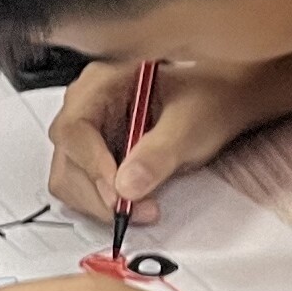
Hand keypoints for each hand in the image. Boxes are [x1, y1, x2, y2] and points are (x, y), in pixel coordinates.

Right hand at [46, 56, 280, 222]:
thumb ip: (159, 153)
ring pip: (70, 176)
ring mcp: (91, 129)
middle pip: (67, 157)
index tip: (119, 193)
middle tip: (132, 210)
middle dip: (96, 191)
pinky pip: (84, 185)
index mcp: (105, 80)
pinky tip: (135, 202)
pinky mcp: (97, 152)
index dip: (93, 165)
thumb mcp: (190, 124)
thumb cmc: (209, 99)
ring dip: (100, 201)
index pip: (75, 128)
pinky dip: (105, 201)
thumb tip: (126, 184)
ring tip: (141, 208)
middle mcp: (90, 103)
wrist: (225, 102)